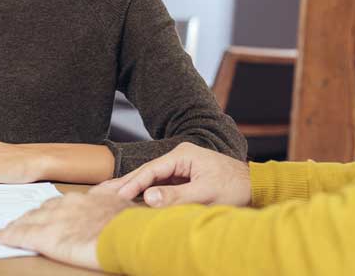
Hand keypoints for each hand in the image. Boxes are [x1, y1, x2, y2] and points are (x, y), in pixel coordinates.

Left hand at [0, 192, 133, 270]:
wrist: (128, 233)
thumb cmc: (130, 226)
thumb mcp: (121, 209)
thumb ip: (110, 208)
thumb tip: (114, 214)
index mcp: (84, 199)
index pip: (59, 203)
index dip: (48, 210)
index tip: (43, 214)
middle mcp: (66, 206)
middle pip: (41, 209)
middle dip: (29, 216)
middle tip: (19, 221)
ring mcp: (55, 220)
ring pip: (28, 219)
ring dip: (18, 224)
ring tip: (8, 229)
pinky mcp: (46, 237)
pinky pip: (21, 235)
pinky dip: (9, 236)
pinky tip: (0, 238)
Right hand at [92, 142, 250, 206]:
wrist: (255, 187)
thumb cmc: (234, 187)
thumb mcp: (206, 193)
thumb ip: (176, 196)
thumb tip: (149, 197)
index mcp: (183, 154)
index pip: (151, 170)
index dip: (133, 183)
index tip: (117, 195)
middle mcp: (179, 158)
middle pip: (146, 172)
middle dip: (124, 183)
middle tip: (100, 191)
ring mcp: (180, 168)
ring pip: (151, 179)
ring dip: (132, 188)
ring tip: (108, 195)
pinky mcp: (183, 178)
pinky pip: (159, 186)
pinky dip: (145, 193)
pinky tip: (131, 199)